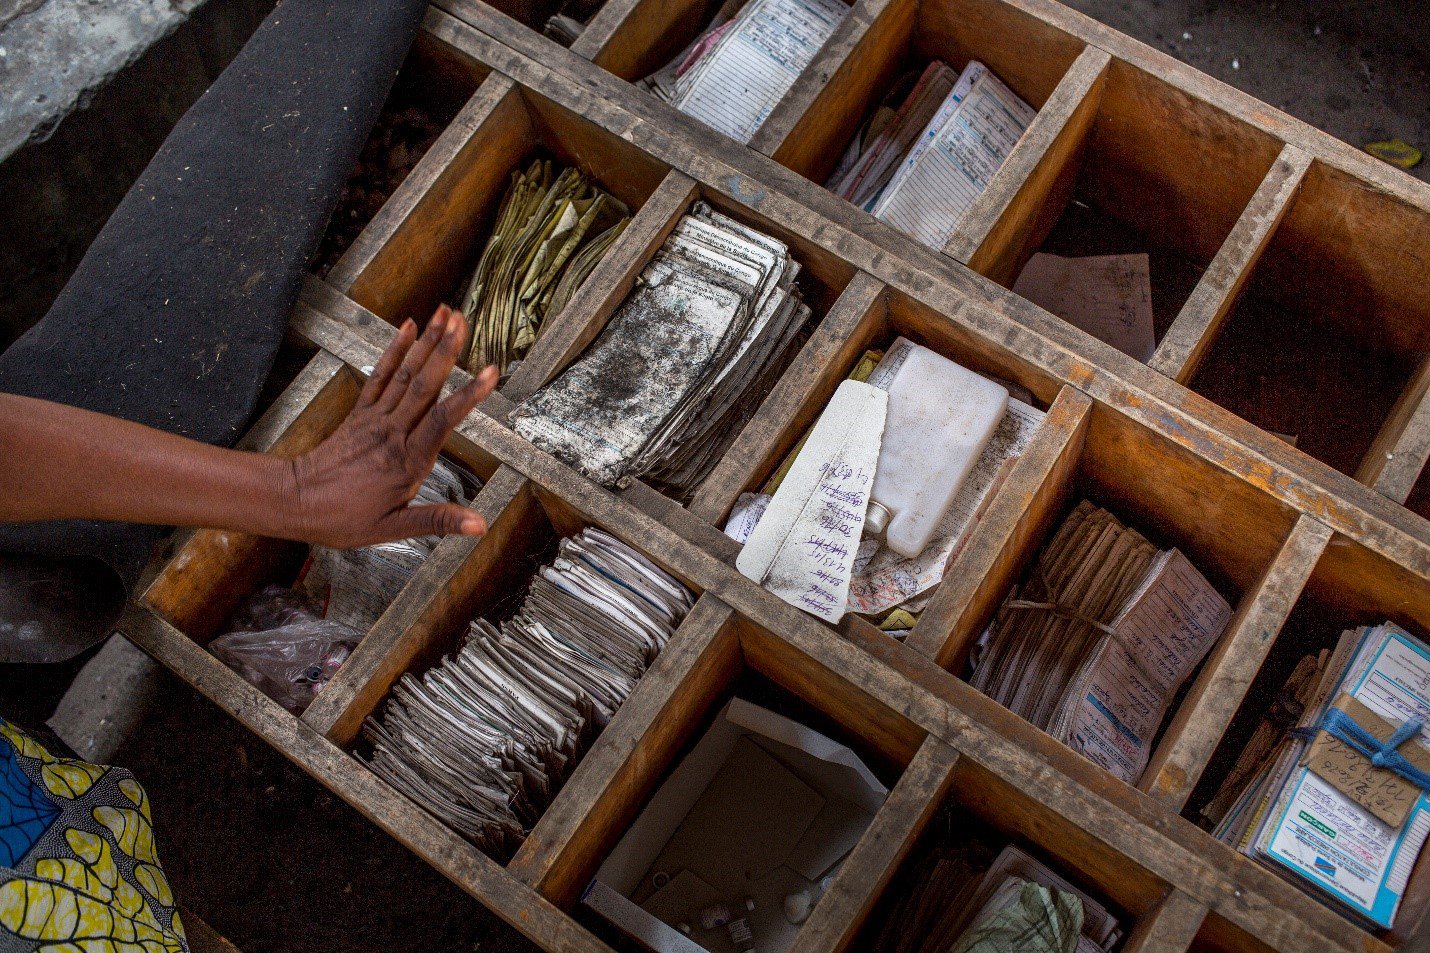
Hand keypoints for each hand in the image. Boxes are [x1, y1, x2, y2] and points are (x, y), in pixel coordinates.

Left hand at [282, 305, 498, 547]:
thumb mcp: (394, 529)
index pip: (443, 420)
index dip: (469, 394)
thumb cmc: (343, 518)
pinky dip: (394, 350)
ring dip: (427, 342)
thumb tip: (478, 525)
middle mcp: (393, 433)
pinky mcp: (361, 413)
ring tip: (445, 314)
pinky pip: (380, 375)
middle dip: (446, 350)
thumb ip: (438, 521)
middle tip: (464, 321)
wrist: (296, 502)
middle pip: (425, 384)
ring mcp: (375, 419)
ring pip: (407, 374)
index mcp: (407, 462)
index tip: (490, 372)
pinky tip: (408, 328)